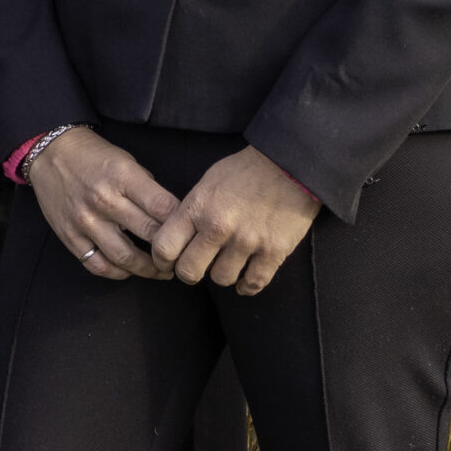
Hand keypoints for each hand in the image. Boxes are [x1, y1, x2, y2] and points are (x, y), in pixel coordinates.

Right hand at [28, 128, 177, 280]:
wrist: (51, 153)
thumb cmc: (94, 156)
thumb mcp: (126, 161)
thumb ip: (147, 189)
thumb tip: (171, 217)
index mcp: (123, 177)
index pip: (163, 208)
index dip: (182, 224)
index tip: (191, 233)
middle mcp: (104, 200)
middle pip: (149, 235)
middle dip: (171, 251)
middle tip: (182, 257)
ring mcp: (85, 222)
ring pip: (125, 259)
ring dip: (149, 270)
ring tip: (161, 270)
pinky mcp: (70, 237)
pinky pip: (98, 265)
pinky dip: (118, 273)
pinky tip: (129, 269)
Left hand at [148, 147, 319, 293]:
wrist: (288, 165)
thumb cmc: (245, 171)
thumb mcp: (207, 182)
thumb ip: (191, 211)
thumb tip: (177, 237)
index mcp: (198, 207)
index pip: (165, 247)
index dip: (162, 261)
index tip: (167, 264)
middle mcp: (218, 226)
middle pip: (189, 272)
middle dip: (190, 273)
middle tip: (197, 268)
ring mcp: (247, 241)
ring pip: (221, 279)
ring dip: (222, 274)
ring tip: (227, 263)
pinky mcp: (273, 251)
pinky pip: (253, 284)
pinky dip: (247, 286)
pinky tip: (245, 280)